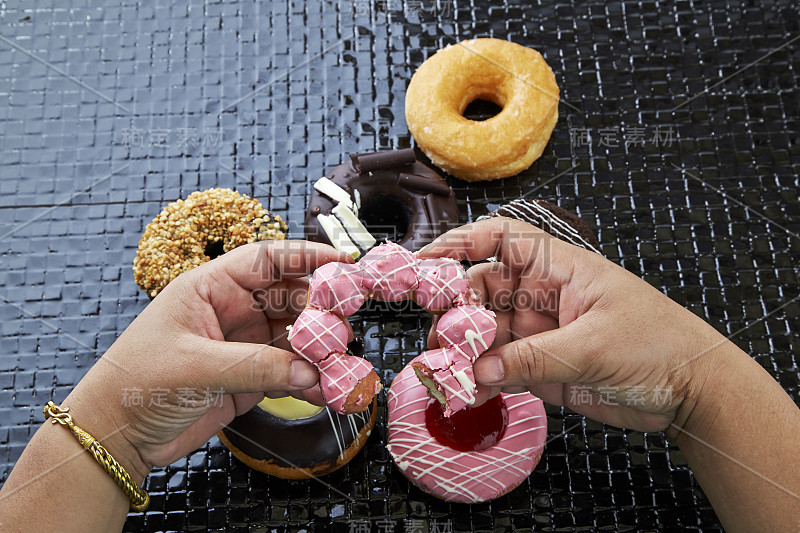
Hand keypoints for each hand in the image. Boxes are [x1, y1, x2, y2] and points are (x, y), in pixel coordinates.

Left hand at [64, 240, 350, 480]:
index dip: (305, 256)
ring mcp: (244, 345)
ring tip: (341, 366)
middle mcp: (233, 311)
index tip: (342, 262)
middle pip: (290, 299)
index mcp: (212, 288)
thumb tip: (311, 371)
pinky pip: (290, 373)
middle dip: (320, 311)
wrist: (116, 435)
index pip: (266, 260)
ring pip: (295, 339)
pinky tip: (326, 390)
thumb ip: (255, 366)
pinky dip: (310, 381)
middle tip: (345, 326)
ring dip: (319, 351)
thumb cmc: (137, 383)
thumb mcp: (195, 366)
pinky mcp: (250, 379)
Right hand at [420, 217, 730, 432]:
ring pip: (484, 334)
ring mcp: (539, 333)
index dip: (460, 243)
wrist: (691, 391)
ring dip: (462, 352)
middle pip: (481, 291)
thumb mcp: (593, 346)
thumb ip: (532, 358)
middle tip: (440, 339)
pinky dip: (480, 379)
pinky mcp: (540, 368)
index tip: (424, 261)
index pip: (501, 240)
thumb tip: (479, 369)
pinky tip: (467, 391)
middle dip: (455, 311)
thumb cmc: (660, 345)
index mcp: (559, 269)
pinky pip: (498, 369)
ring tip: (446, 373)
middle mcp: (542, 296)